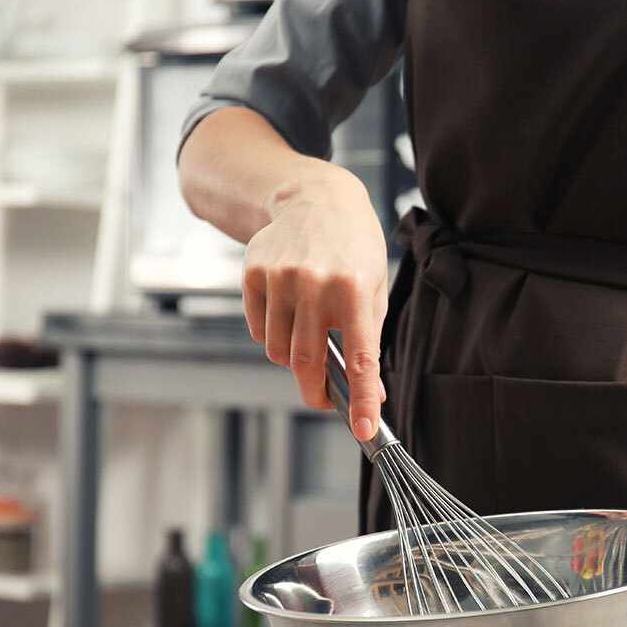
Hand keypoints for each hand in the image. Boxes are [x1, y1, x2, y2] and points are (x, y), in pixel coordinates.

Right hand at [242, 163, 388, 439]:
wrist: (315, 198)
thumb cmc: (353, 249)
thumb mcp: (373, 287)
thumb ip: (370, 339)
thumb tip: (372, 392)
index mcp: (353, 287)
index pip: (360, 357)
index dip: (363, 398)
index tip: (365, 429)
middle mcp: (314, 282)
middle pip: (306, 362)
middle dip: (317, 390)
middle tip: (325, 397)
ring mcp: (279, 278)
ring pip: (279, 351)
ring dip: (295, 358)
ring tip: (310, 333)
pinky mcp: (253, 274)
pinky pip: (260, 330)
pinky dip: (275, 335)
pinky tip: (289, 311)